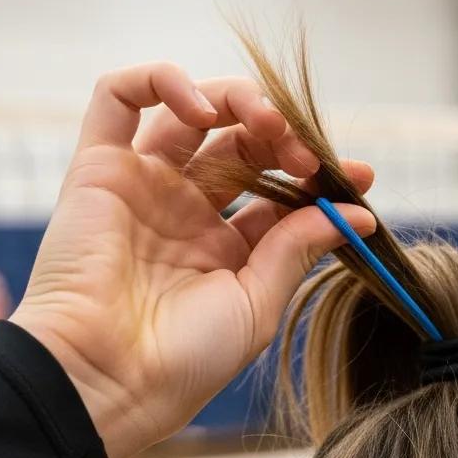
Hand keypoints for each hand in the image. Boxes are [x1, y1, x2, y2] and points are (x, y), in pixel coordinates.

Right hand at [10, 63, 374, 457]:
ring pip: (189, 113)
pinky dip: (159, 81)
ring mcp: (142, 187)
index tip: (361, 177)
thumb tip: (358, 215)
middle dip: (283, 138)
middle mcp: (184, 213)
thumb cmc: (186, 359)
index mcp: (224, 250)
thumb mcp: (258, 304)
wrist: (110, 377)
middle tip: (308, 156)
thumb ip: (298, 249)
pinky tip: (202, 110)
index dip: (318, 179)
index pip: (277, 194)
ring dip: (236, 102)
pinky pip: (117, 98)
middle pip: (240, 146)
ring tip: (267, 125)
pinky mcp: (97, 168)